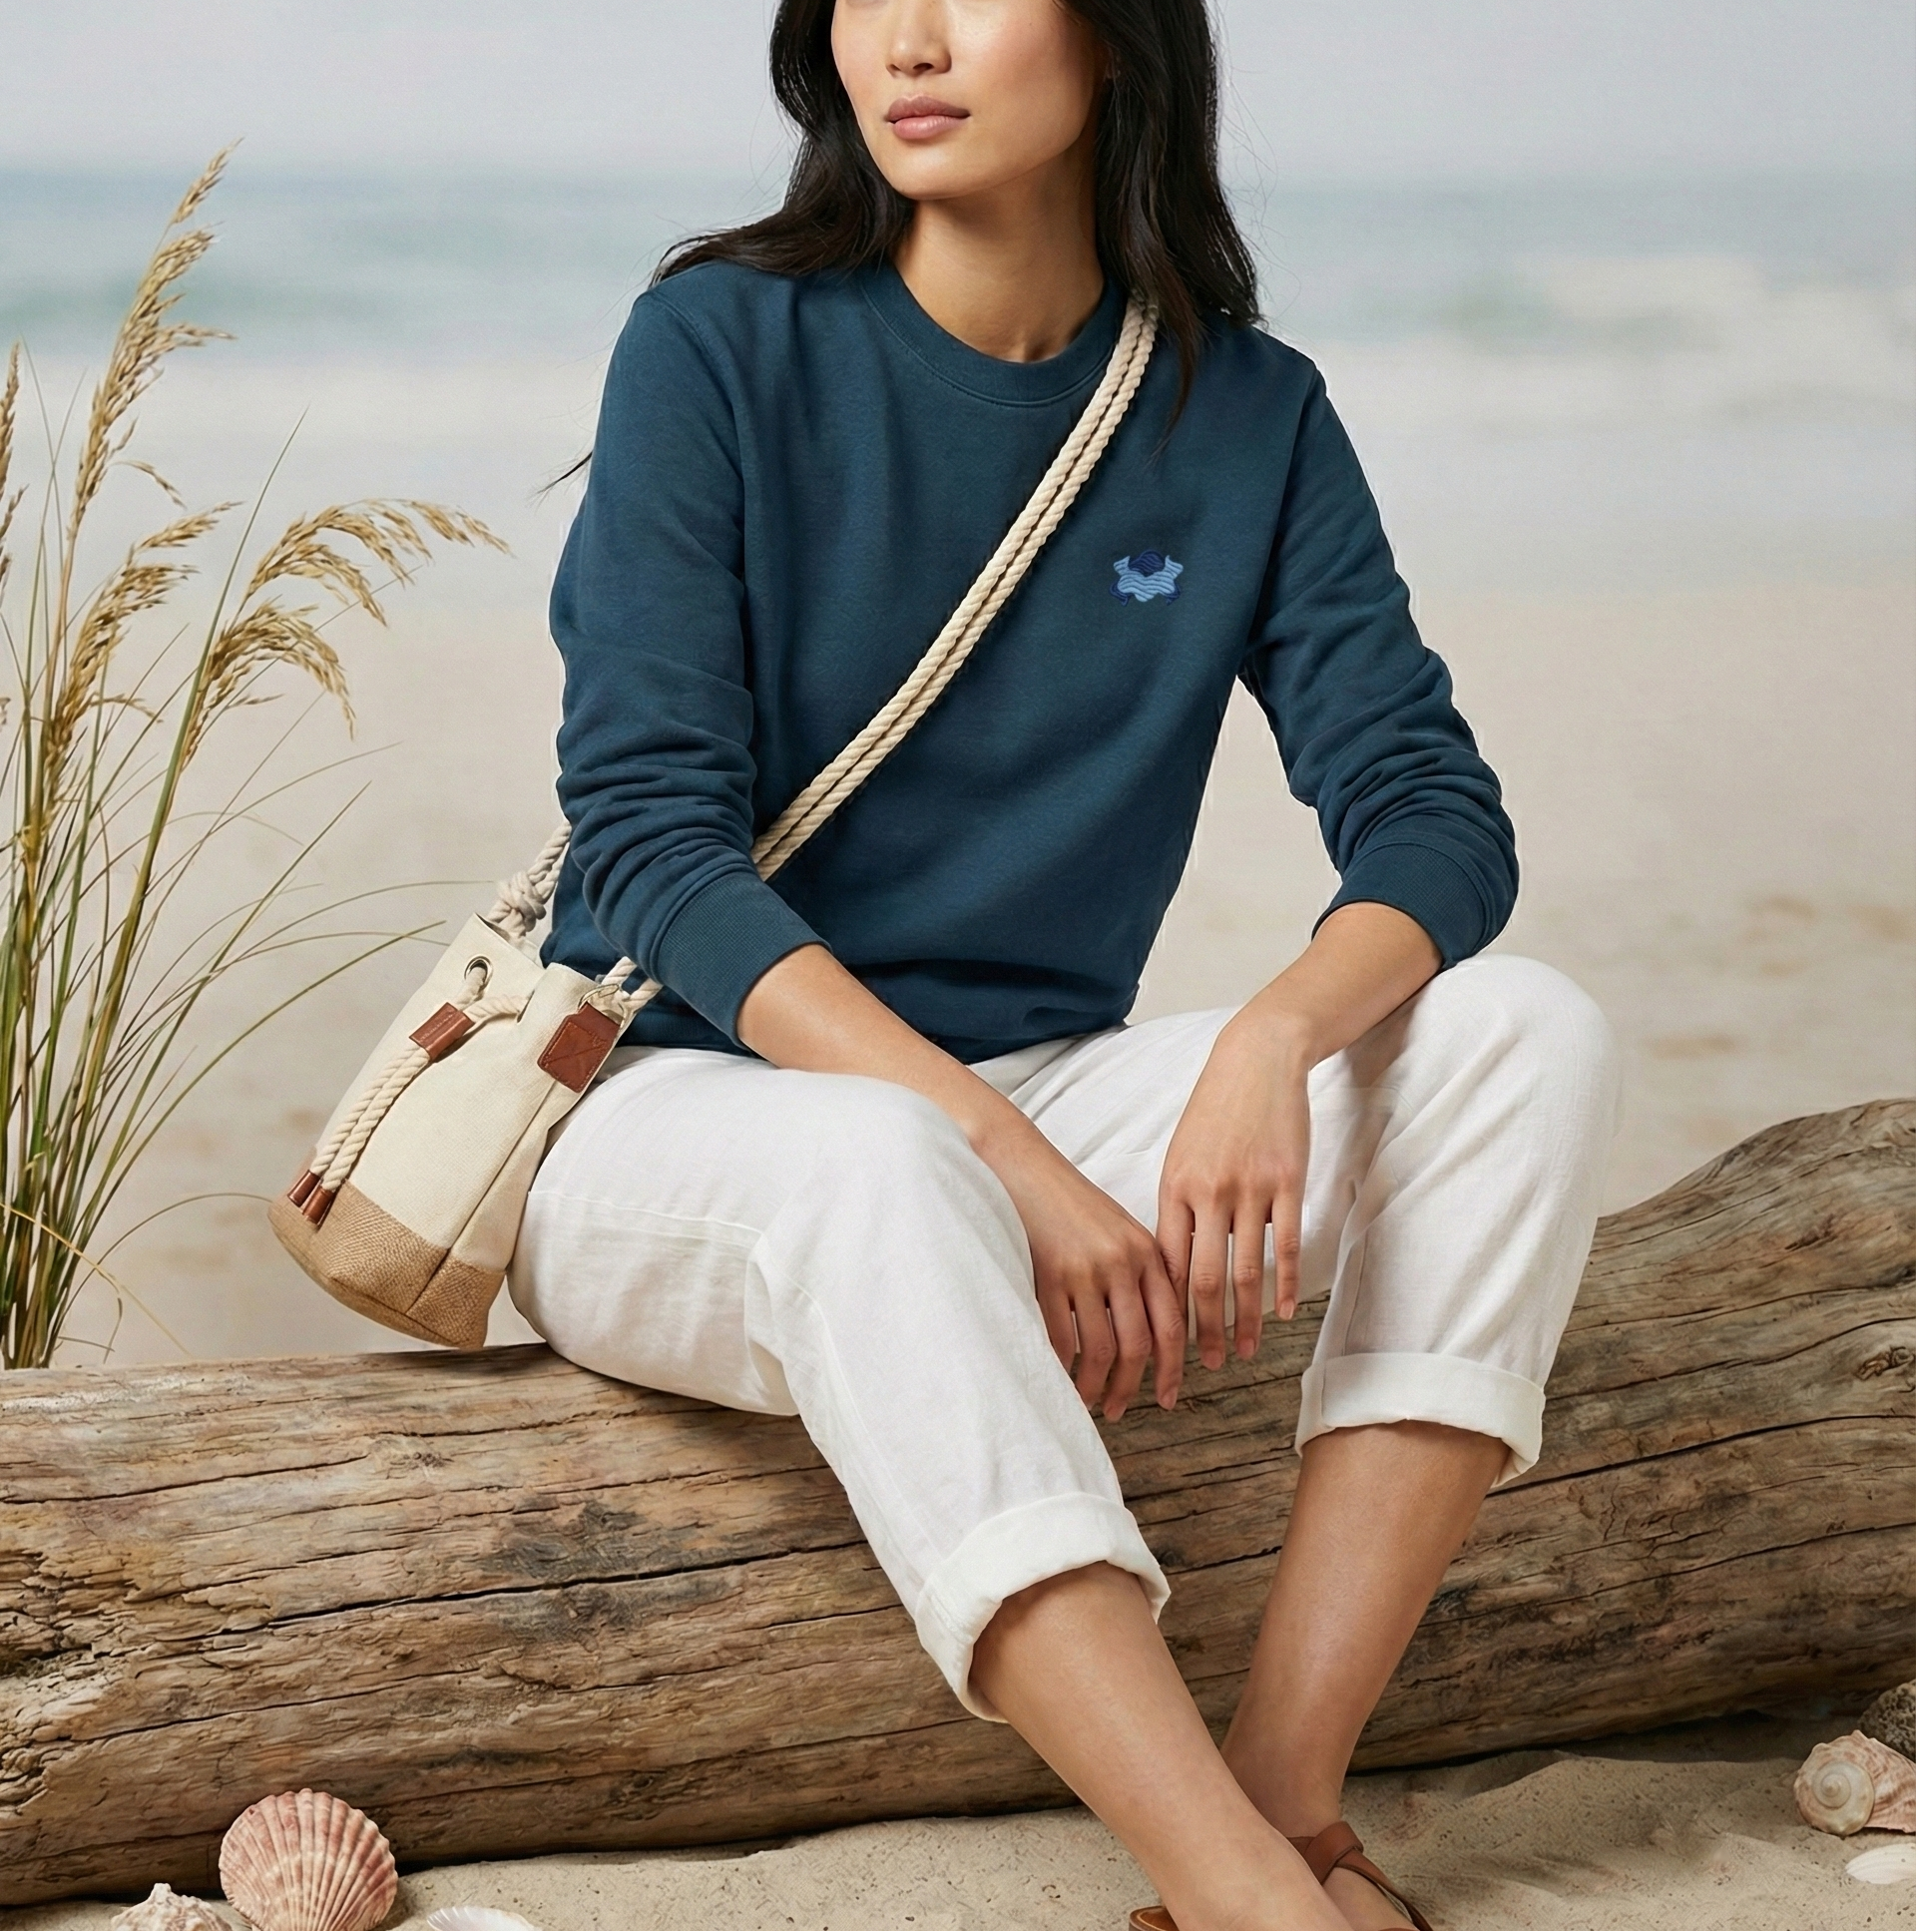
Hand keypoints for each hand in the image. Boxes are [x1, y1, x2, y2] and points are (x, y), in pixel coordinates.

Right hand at [981, 1115, 1187, 1417]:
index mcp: (1147, 1251)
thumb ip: (1139, 1273)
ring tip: (1090, 1401)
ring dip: (1097, 1385)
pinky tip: (1060, 1377)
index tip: (1168, 1397)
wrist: (1022, 1167)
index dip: (1173, 1368)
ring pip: (1102, 1348)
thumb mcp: (1116, 1229)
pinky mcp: (1050, 1274)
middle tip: (1122, 1409)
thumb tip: (1150, 1337)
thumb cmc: (1068, 1202)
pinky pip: (1062, 1338)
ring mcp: (1087, 1269)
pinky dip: (1063, 1366)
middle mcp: (1124, 1262)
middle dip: (1133, 1386)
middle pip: (1140, 1344)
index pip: (1171, 1323)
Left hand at [1157, 1011, 1313, 1369]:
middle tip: (1203, 1366)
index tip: (1165, 1343)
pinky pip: (1285, 1246)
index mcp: (1174, 1188)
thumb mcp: (1181, 1155)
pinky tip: (1281, 1314)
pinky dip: (1283, 1285)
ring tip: (1241, 1351)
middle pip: (1203, 1278)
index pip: (1167, 1265)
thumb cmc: (1215, 1112)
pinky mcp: (1287, 1182)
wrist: (1256, 1061)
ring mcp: (1250, 1188)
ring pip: (1244, 1270)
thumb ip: (1177, 1207)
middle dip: (1201, 1330)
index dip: (1166, 1310)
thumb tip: (1168, 1265)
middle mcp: (1208, 1192)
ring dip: (1242, 1319)